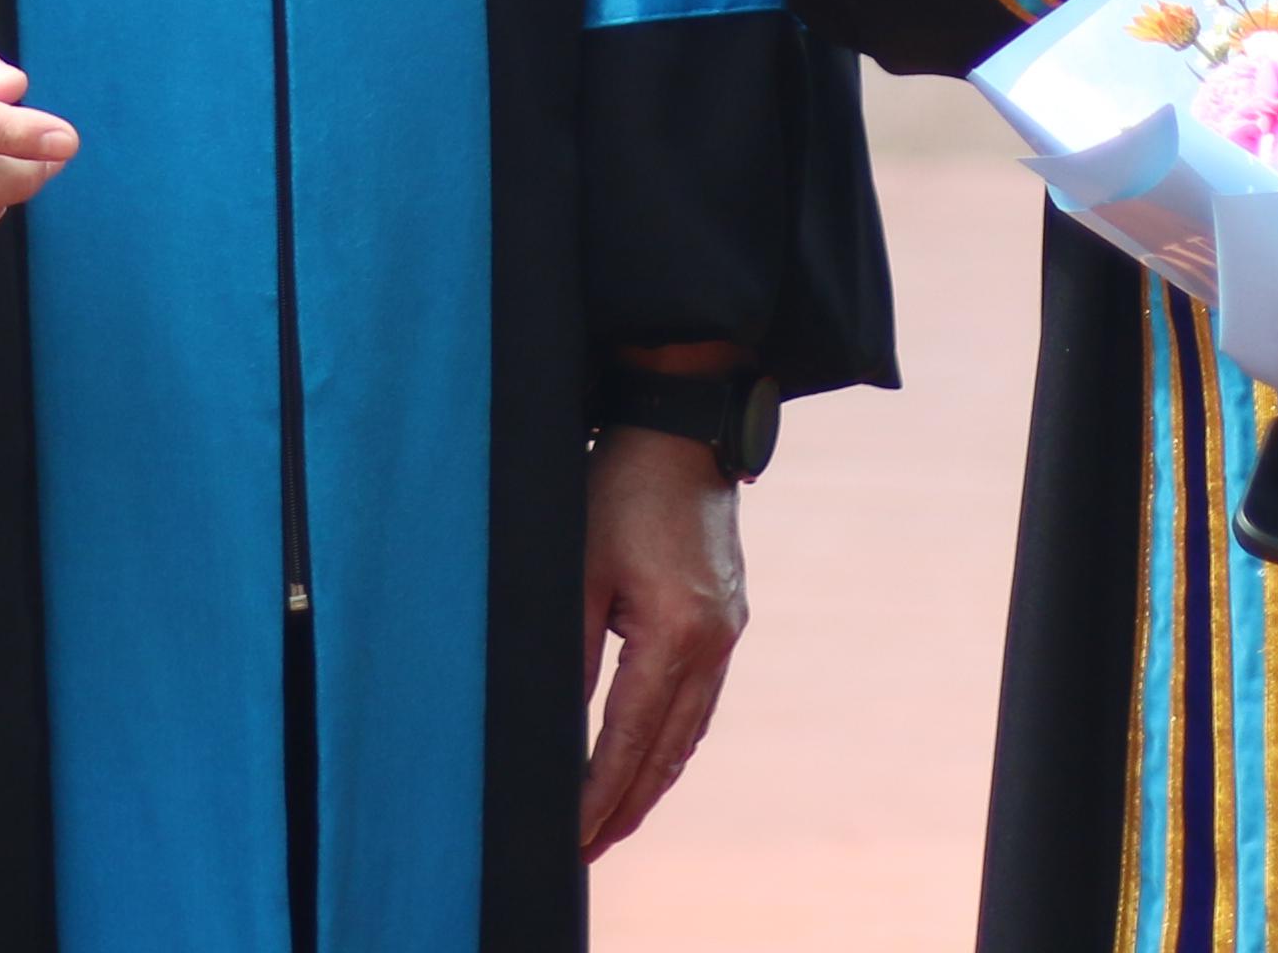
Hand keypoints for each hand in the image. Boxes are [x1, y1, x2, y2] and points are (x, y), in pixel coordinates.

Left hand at [578, 422, 746, 856]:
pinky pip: (699, 705)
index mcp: (676, 636)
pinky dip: (671, 742)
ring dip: (650, 781)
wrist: (681, 427)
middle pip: (666, 754)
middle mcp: (713, 646)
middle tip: (586, 850)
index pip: (628, 741)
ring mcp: (727, 635)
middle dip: (625, 807)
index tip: (570, 838)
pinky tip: (648, 759)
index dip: (596, 796)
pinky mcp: (727, 619)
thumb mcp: (576, 569)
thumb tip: (550, 726)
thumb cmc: (616, 486)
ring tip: (613, 820)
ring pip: (688, 735)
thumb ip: (568, 654)